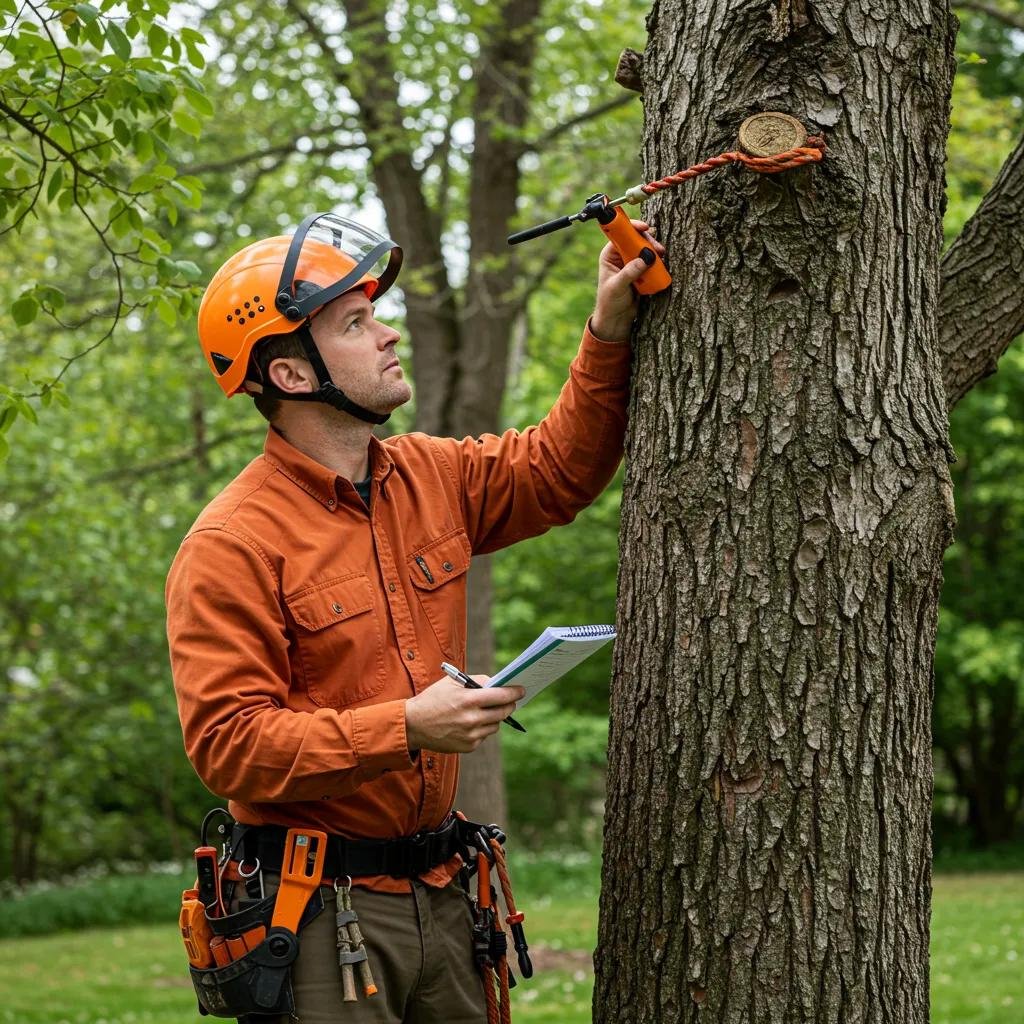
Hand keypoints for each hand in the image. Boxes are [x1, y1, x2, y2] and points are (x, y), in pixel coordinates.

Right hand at [405, 676, 525, 752]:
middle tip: (511, 700)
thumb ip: (476, 681)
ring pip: (496, 725)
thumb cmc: (433, 699)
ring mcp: (471, 735)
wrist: (413, 725)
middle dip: (509, 705)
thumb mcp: (452, 682)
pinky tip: (470, 723)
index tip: (522, 690)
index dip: (514, 692)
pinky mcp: (468, 746)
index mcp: (468, 699)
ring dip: (495, 717)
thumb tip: (497, 683)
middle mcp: (471, 719)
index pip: (501, 696)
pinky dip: (482, 728)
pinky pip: (484, 735)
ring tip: (484, 711)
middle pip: (503, 712)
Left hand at [590, 219, 666, 342]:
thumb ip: (630, 272)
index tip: (645, 228)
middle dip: (649, 242)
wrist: (616, 319)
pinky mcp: (642, 271)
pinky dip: (658, 263)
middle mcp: (621, 255)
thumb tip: (645, 258)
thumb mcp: (617, 286)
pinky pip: (652, 262)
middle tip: (659, 250)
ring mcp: (633, 262)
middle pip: (637, 239)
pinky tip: (662, 266)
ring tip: (662, 258)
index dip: (632, 228)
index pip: (621, 234)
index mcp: (610, 254)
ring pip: (647, 250)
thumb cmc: (610, 302)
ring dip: (655, 252)